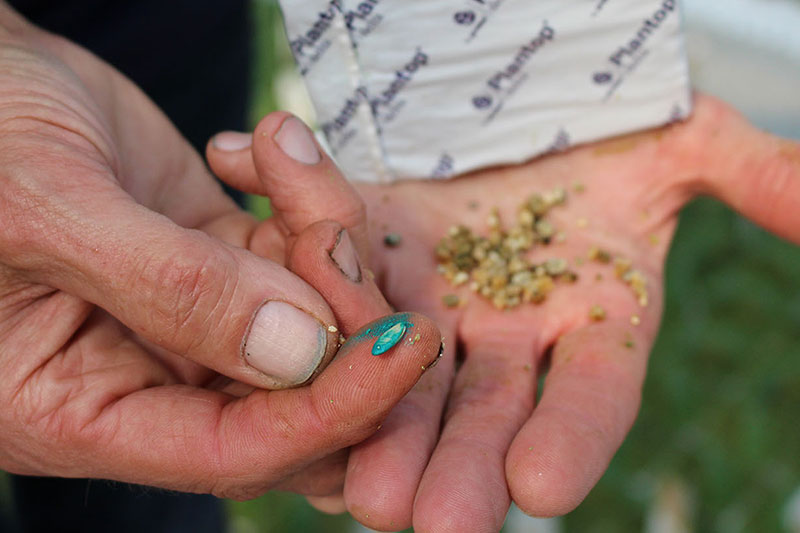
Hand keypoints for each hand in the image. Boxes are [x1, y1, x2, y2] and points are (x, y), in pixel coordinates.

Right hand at [0, 7, 440, 498]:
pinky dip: (306, 198)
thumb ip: (171, 288)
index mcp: (80, 410)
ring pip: (312, 318)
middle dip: (343, 320)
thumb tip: (300, 353)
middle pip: (294, 397)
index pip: (233, 450)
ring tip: (283, 155)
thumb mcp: (44, 208)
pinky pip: (299, 250)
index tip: (404, 348)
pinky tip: (267, 144)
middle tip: (337, 232)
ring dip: (326, 239)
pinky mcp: (221, 257)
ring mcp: (195, 318)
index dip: (329, 411)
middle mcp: (148, 378)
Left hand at [336, 94, 799, 530]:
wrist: (536, 114)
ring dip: (369, 415)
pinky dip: (305, 243)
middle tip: (424, 523)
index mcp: (588, 322)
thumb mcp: (690, 147)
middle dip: (454, 462)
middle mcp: (503, 333)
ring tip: (353, 483)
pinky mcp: (369, 246)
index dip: (573, 436)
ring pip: (395, 366)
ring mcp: (429, 299)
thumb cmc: (622, 135)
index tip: (545, 488)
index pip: (590, 392)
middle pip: (478, 409)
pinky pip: (332, 251)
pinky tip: (274, 246)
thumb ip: (756, 180)